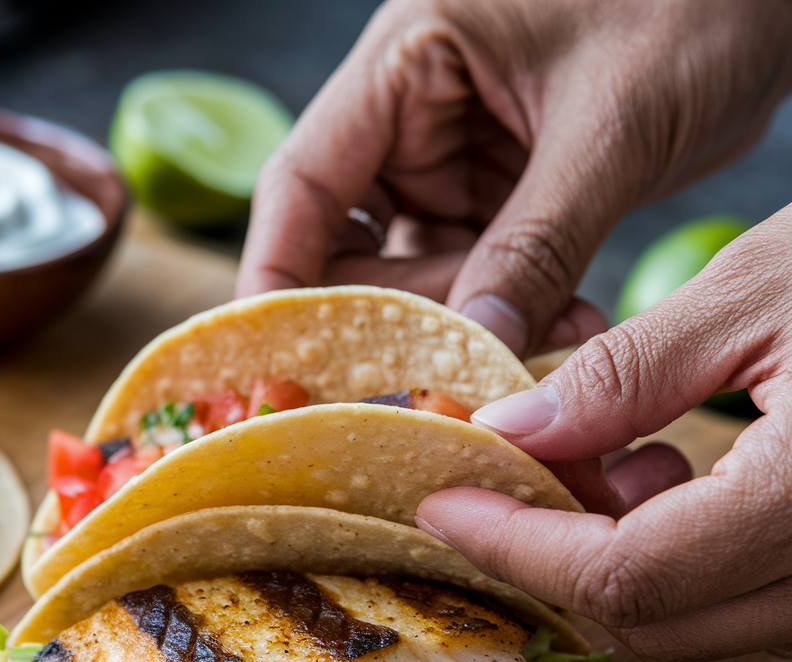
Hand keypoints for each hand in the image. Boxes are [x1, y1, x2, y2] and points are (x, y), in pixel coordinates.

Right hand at [236, 0, 791, 355]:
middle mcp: (413, 117)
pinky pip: (479, 276)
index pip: (302, 184)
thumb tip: (477, 344)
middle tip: (451, 372)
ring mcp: (456, 160)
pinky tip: (568, 324)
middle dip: (395, 320)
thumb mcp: (613, 120)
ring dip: (466, 324)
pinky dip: (511, 313)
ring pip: (415, 274)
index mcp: (406, 62)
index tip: (276, 363)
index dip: (277, 278)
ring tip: (545, 338)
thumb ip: (538, 240)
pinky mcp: (502, 196)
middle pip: (347, 247)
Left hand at [416, 209, 791, 661]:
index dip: (517, 547)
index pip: (627, 575)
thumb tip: (512, 434)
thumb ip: (626, 376)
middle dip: (558, 556)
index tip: (444, 506)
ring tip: (608, 460)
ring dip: (619, 557)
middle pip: (656, 618)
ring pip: (699, 619)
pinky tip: (671, 474)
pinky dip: (678, 553)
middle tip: (511, 479)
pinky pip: (747, 596)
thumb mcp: (760, 290)